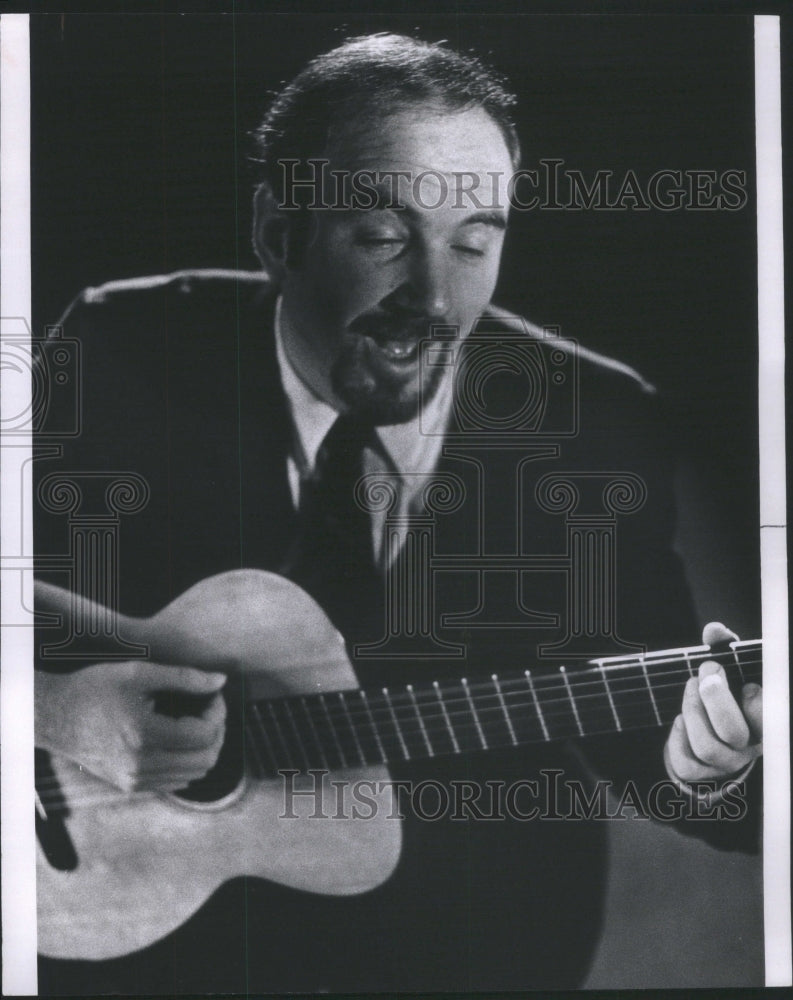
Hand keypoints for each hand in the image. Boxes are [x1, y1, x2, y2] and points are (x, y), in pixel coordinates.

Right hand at [35, 661, 226, 792]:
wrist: (55, 716)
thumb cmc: (95, 689)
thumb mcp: (140, 673)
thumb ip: (185, 678)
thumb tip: (221, 681)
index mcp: (145, 736)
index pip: (206, 735)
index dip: (217, 712)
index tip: (211, 696)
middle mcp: (141, 765)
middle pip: (206, 759)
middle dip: (216, 731)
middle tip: (208, 708)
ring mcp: (135, 780)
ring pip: (194, 774)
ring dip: (204, 747)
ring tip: (194, 721)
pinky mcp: (130, 786)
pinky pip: (175, 781)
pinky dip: (187, 761)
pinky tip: (178, 737)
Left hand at [664, 622, 761, 784]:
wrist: (708, 728)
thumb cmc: (725, 693)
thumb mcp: (730, 668)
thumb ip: (725, 648)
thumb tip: (714, 629)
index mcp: (764, 724)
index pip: (768, 722)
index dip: (757, 704)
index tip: (747, 684)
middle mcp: (747, 747)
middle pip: (733, 733)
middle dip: (715, 698)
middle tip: (707, 671)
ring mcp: (724, 762)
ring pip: (706, 746)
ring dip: (692, 710)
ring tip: (691, 686)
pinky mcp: (701, 773)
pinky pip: (686, 764)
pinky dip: (678, 737)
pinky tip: (679, 720)